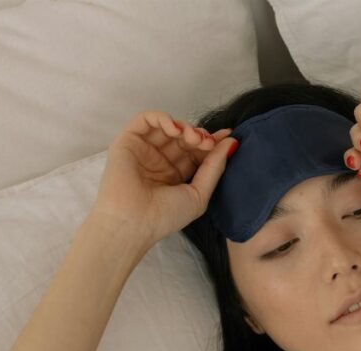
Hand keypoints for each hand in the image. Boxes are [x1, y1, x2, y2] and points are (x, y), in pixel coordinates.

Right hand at [91, 110, 236, 247]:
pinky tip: (175, 130)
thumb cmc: (165, 216)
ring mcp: (144, 150)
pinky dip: (163, 118)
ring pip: (168, 127)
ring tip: (194, 138)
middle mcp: (159, 161)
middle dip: (200, 135)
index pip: (196, 152)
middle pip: (184, 138)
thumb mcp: (199, 194)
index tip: (228, 136)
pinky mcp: (127, 141)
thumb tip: (232, 142)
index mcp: (175, 175)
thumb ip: (215, 167)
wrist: (133, 223)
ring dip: (185, 127)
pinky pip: (145, 120)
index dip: (212, 142)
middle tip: (208, 142)